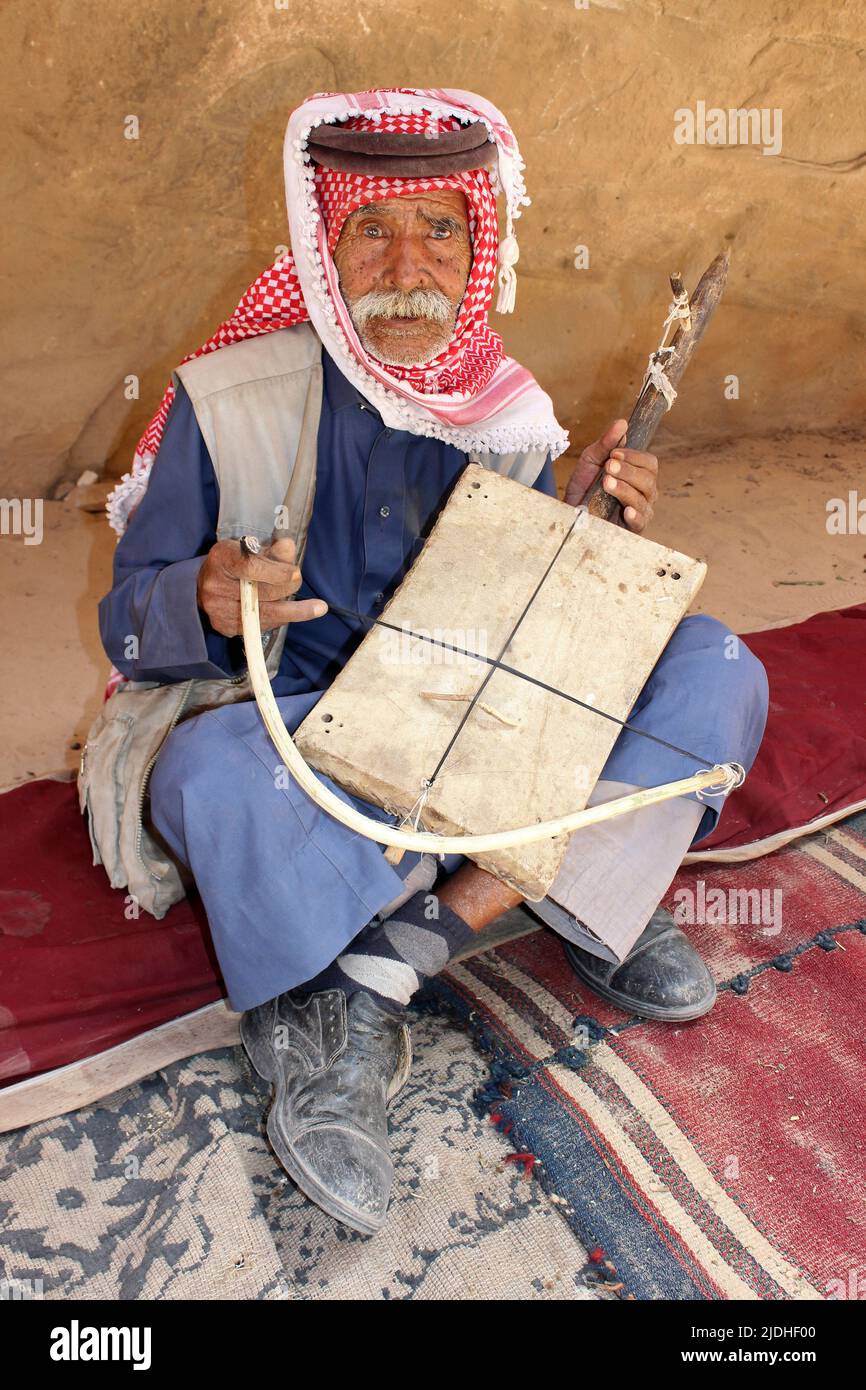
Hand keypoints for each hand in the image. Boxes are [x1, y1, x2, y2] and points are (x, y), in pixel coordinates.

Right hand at [196, 536, 326, 636]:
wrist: (204, 583)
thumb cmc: (233, 561)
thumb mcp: (250, 547)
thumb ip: (272, 550)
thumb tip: (289, 548)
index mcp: (221, 559)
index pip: (251, 567)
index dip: (277, 572)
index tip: (295, 572)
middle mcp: (215, 587)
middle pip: (263, 593)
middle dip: (287, 587)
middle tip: (297, 579)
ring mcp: (218, 610)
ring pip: (266, 614)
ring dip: (294, 611)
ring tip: (317, 608)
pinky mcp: (224, 627)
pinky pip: (260, 626)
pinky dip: (278, 618)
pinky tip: (290, 612)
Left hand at [564, 417, 658, 532]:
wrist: (570, 511)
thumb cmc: (584, 486)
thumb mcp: (591, 460)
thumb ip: (606, 443)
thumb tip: (622, 423)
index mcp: (638, 474)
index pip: (649, 463)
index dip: (634, 457)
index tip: (614, 454)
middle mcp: (644, 492)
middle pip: (648, 480)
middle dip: (628, 471)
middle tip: (608, 467)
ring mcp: (640, 511)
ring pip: (642, 498)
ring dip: (624, 488)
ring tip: (606, 483)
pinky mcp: (632, 529)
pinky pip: (640, 522)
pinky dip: (635, 515)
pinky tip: (626, 510)